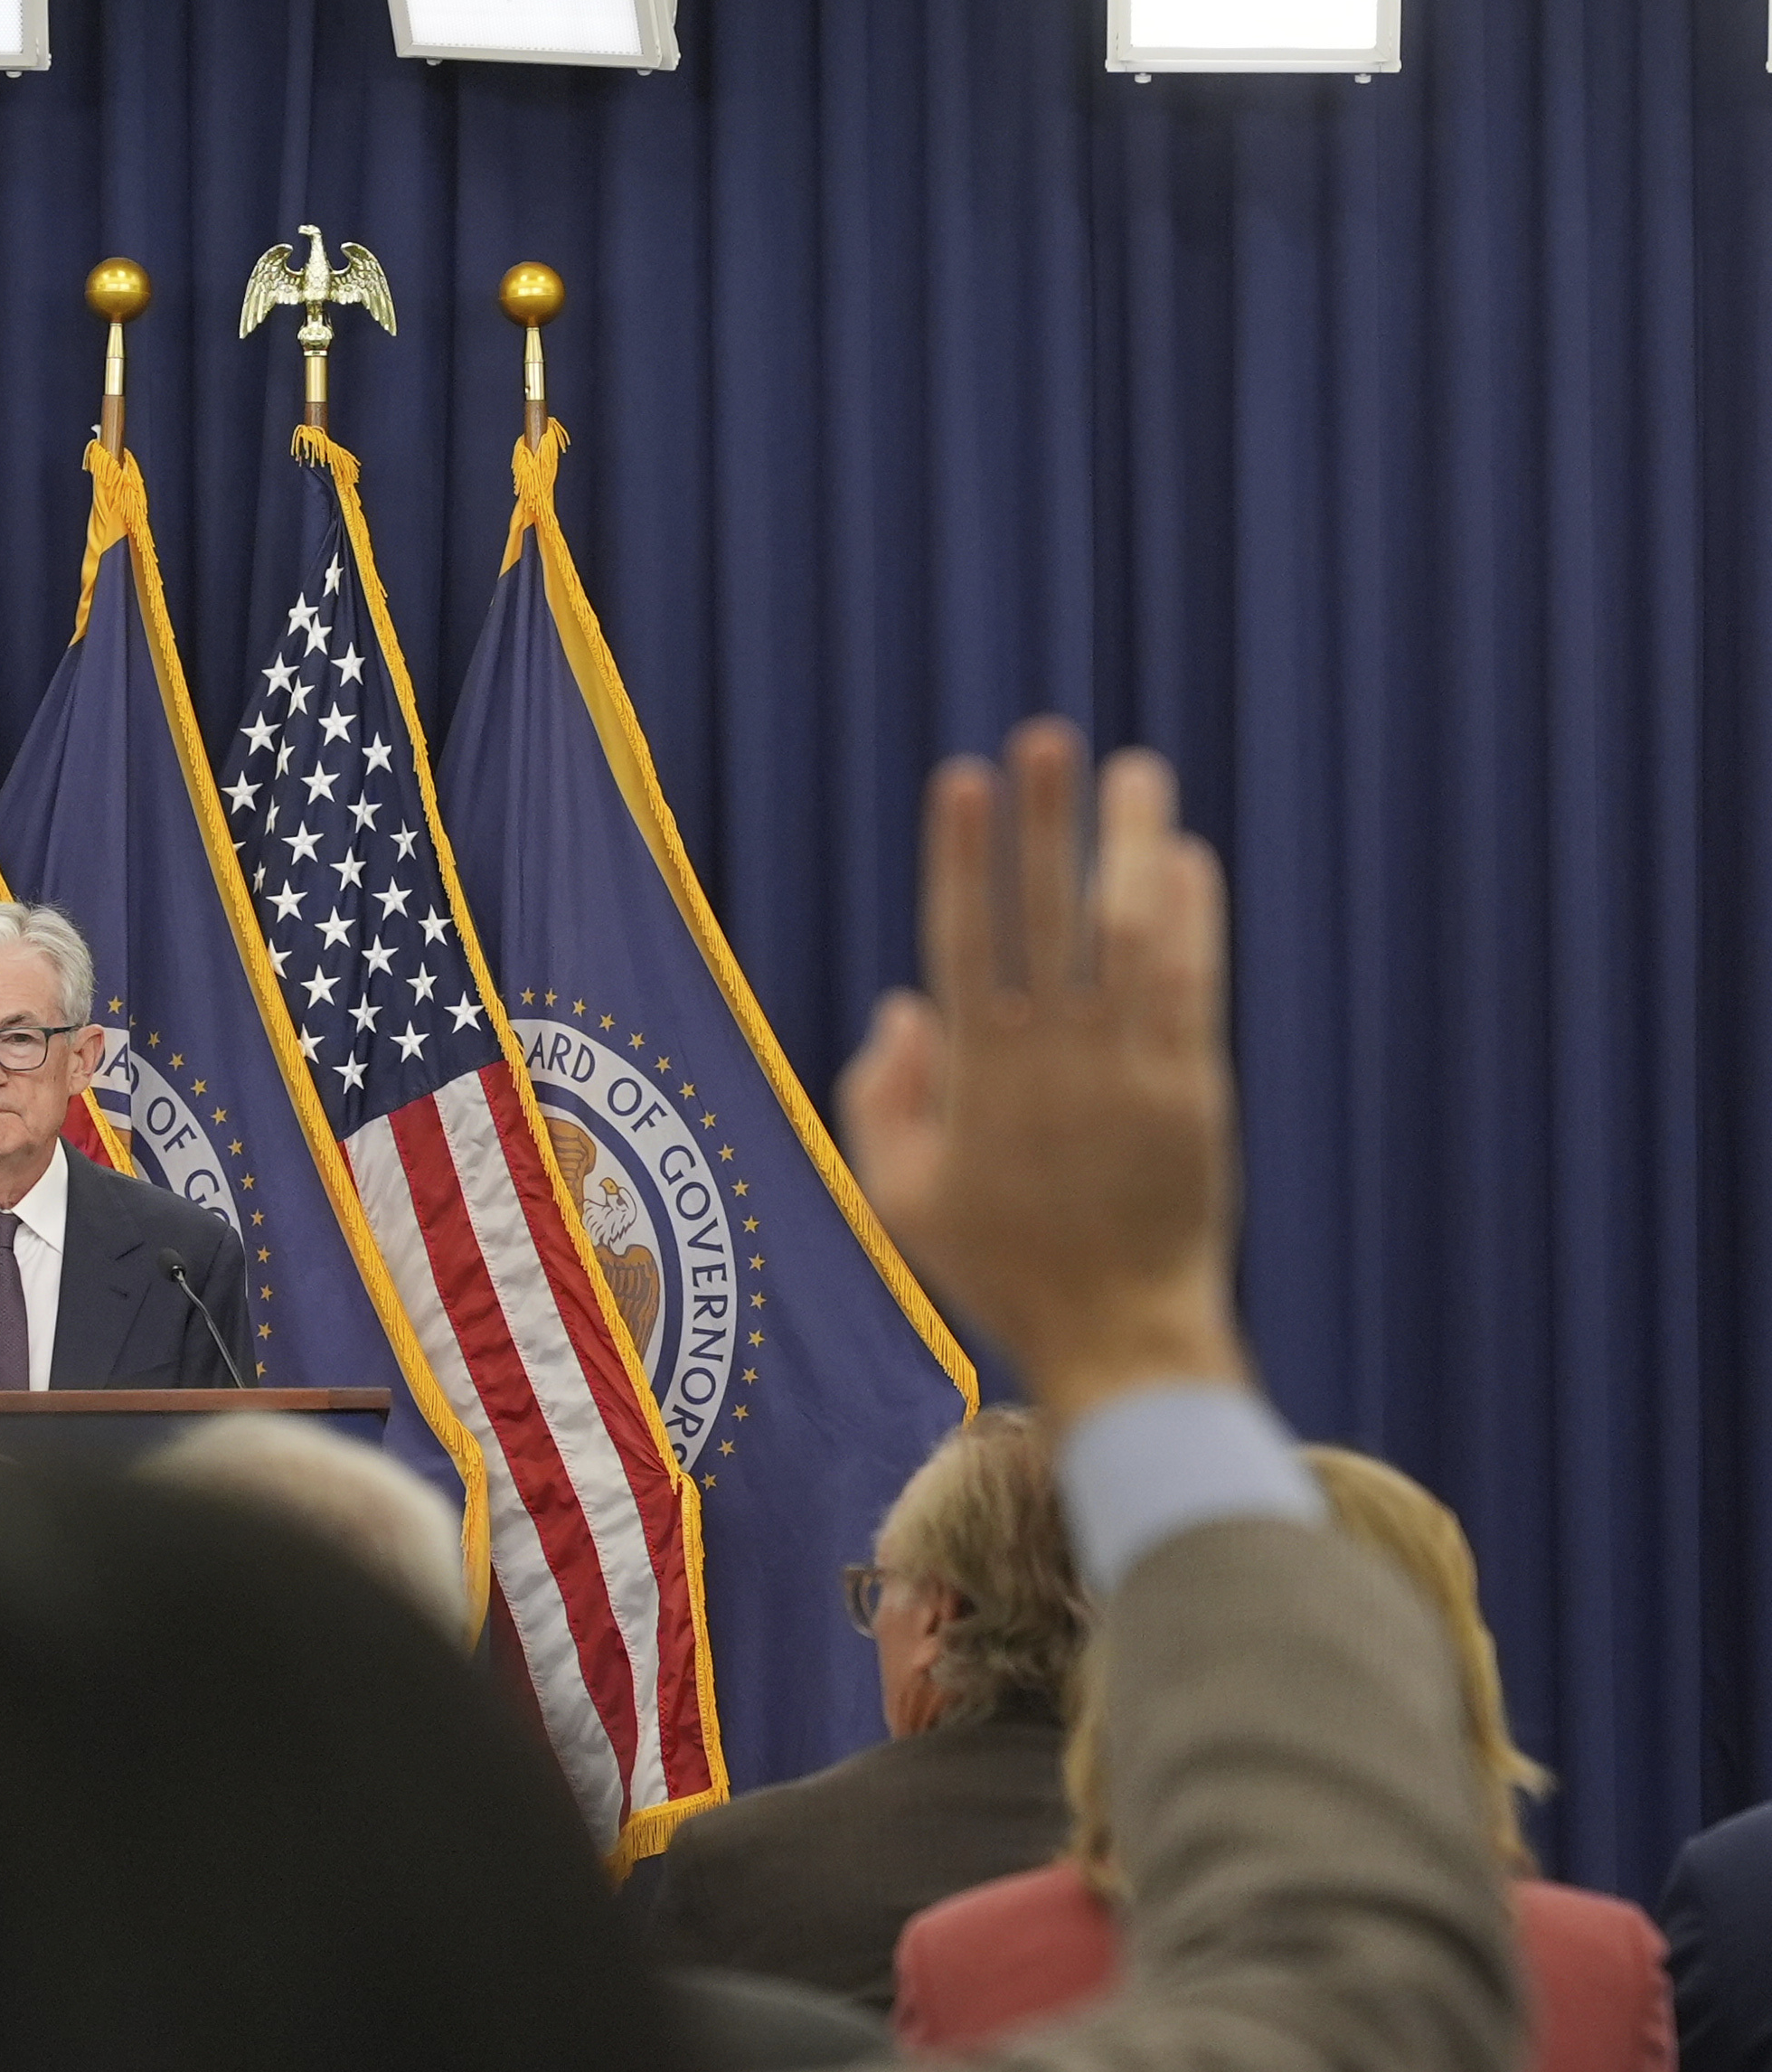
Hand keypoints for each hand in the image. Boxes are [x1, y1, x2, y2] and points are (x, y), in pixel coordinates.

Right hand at [836, 718, 1249, 1423]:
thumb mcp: (898, 1197)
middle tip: (1046, 736)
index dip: (964, 855)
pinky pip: (1193, 985)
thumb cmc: (999, 1267)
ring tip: (1136, 770)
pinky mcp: (1194, 1091)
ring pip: (1130, 935)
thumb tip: (904, 1003)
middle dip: (1045, 821)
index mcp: (973, 1081)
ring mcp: (1128, 1074)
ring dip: (1130, 843)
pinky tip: (1186, 858)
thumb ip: (878, 1098)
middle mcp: (1051, 1064)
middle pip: (1048, 915)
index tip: (963, 779)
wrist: (1119, 1335)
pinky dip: (1191, 916)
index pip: (963, 940)